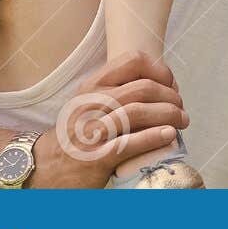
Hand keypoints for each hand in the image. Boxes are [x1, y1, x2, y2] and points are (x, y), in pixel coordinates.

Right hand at [33, 52, 187, 187]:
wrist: (46, 167)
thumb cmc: (79, 133)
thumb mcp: (91, 102)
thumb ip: (120, 89)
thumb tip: (164, 84)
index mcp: (92, 85)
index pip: (134, 61)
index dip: (161, 70)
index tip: (172, 85)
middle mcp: (90, 104)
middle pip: (143, 88)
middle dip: (171, 97)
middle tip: (180, 109)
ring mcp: (91, 131)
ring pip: (138, 112)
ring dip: (168, 115)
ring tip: (181, 122)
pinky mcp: (95, 158)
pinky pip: (129, 143)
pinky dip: (154, 137)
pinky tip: (169, 136)